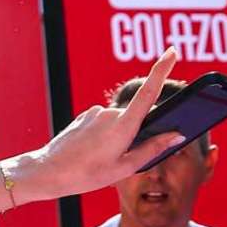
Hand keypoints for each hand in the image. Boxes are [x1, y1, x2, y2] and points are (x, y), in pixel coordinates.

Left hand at [14, 51, 183, 201]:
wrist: (49, 171)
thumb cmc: (88, 175)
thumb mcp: (125, 167)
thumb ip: (153, 149)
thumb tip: (177, 136)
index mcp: (123, 126)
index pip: (149, 92)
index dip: (162, 70)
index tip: (172, 51)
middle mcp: (110, 113)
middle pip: (137, 117)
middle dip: (138, 134)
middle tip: (120, 160)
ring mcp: (96, 112)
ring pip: (120, 122)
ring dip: (119, 137)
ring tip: (101, 161)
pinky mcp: (86, 115)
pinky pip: (105, 123)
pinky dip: (105, 136)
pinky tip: (92, 153)